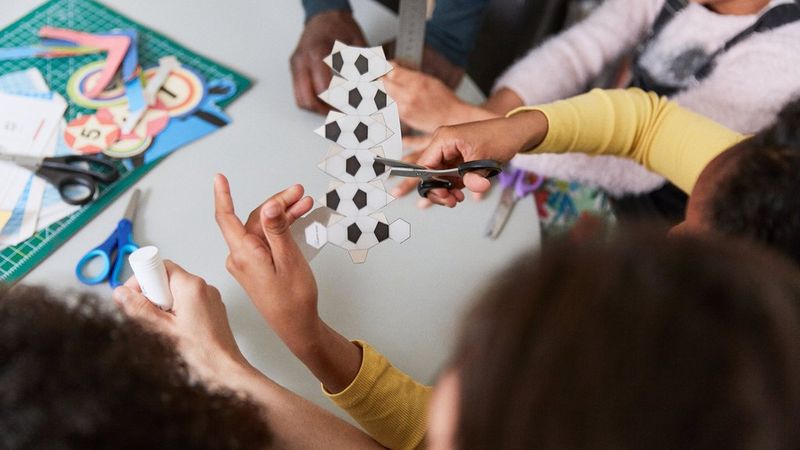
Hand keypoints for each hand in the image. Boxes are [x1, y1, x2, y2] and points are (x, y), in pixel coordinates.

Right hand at [113, 261, 249, 383]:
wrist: (225, 371)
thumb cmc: (201, 354)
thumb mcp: (162, 330)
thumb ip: (139, 309)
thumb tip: (121, 294)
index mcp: (191, 286)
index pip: (159, 265)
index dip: (143, 280)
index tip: (135, 298)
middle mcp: (203, 288)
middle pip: (166, 280)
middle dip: (152, 297)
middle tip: (151, 319)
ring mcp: (209, 299)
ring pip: (176, 293)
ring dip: (163, 308)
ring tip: (165, 330)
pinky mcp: (211, 311)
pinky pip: (187, 304)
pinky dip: (176, 314)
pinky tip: (175, 333)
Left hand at [213, 174, 319, 353]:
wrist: (296, 326)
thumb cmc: (293, 299)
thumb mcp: (289, 260)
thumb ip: (277, 231)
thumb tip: (269, 206)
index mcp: (244, 254)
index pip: (227, 218)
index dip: (222, 195)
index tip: (219, 178)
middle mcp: (240, 257)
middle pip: (254, 219)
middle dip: (277, 203)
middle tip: (300, 193)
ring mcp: (247, 262)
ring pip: (262, 228)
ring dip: (283, 214)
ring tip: (305, 204)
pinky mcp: (255, 267)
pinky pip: (265, 240)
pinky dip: (280, 229)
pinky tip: (295, 220)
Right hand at [291, 10, 366, 112]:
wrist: (325, 15)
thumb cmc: (340, 27)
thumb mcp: (357, 44)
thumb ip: (363, 68)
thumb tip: (373, 90)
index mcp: (317, 52)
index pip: (324, 89)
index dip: (338, 103)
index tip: (352, 108)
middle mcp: (303, 60)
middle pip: (309, 99)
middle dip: (327, 110)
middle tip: (344, 113)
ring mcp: (296, 65)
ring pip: (301, 100)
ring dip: (318, 109)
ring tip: (336, 109)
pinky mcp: (295, 69)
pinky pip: (299, 93)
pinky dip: (312, 102)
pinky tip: (326, 102)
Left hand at [384, 65, 497, 133]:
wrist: (452, 118)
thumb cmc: (444, 99)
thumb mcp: (429, 80)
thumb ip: (410, 74)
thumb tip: (395, 69)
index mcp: (417, 82)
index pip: (392, 71)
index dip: (385, 68)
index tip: (382, 66)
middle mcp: (409, 96)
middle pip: (384, 84)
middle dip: (380, 78)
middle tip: (377, 75)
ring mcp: (405, 108)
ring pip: (385, 96)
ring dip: (383, 90)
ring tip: (382, 86)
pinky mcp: (404, 117)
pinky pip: (391, 106)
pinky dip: (389, 100)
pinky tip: (392, 97)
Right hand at [395, 111, 547, 206]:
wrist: (516, 133)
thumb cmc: (501, 136)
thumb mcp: (485, 158)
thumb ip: (475, 176)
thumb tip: (473, 187)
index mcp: (444, 139)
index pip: (425, 165)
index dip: (430, 183)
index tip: (443, 194)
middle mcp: (443, 145)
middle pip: (429, 173)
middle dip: (439, 190)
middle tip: (450, 200)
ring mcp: (450, 153)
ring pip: (438, 178)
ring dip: (447, 191)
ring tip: (457, 198)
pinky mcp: (457, 160)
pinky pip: (448, 177)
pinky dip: (453, 187)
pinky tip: (461, 193)